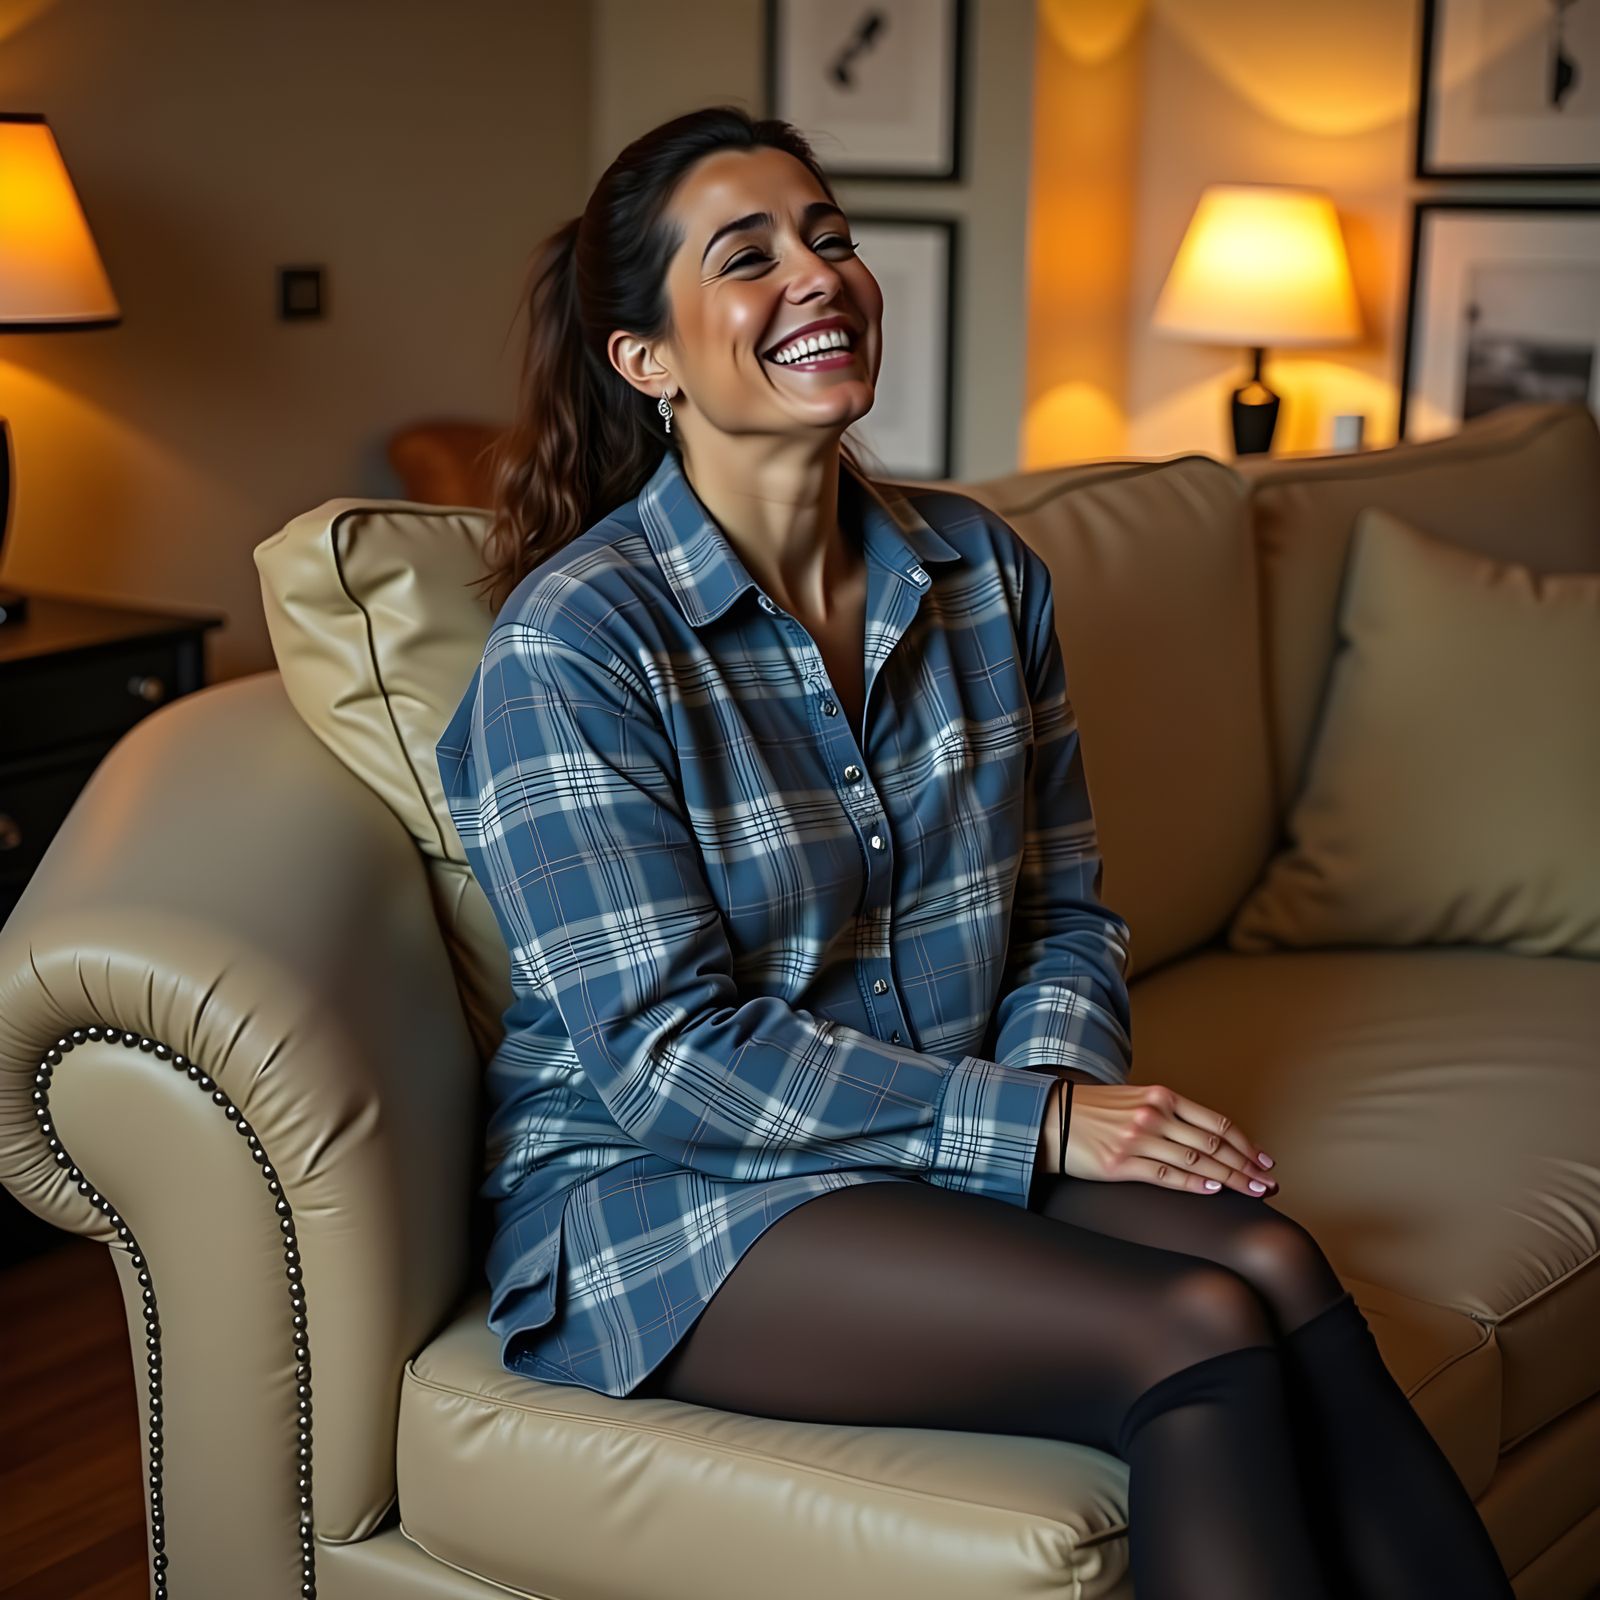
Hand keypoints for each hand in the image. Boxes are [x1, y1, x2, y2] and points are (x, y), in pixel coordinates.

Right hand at [1038, 1074, 1278, 1198]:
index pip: (1216, 1121)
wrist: (1050, 1118)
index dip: (1245, 1143)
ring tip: (1253, 1191)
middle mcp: (1153, 1115)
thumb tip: (1208, 1137)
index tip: (1264, 1160)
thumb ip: (1170, 1114)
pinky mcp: (1121, 1163)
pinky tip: (1213, 1189)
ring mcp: (1138, 1139)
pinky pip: (1166, 1175)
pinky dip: (1194, 1182)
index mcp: (1161, 1096)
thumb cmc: (1095, 1111)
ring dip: (1230, 1178)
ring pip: (1196, 1160)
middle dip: (1246, 1166)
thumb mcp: (1136, 1100)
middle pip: (1213, 1143)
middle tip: (1269, 1182)